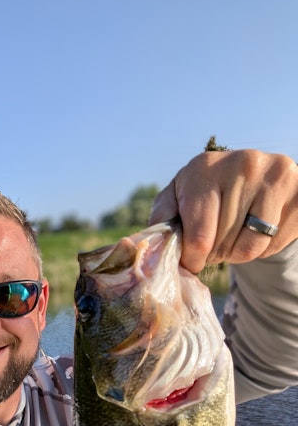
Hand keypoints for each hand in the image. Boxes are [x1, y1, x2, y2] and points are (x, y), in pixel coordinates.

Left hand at [150, 150, 297, 272]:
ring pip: (249, 248)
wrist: (254, 176)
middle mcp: (243, 164)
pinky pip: (272, 244)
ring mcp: (275, 177)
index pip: (198, 236)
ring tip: (232, 237)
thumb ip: (161, 218)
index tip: (191, 261)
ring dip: (236, 254)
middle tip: (213, 246)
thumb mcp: (178, 198)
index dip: (192, 259)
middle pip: (222, 244)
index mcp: (205, 167)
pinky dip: (260, 249)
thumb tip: (150, 248)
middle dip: (213, 255)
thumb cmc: (205, 193)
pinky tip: (254, 230)